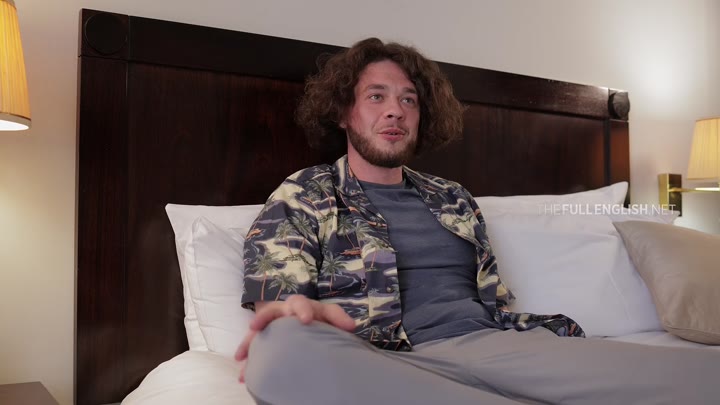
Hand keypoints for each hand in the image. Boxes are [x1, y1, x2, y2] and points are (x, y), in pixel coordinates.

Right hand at [234, 294, 354, 382]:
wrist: (306, 321)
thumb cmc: (319, 318)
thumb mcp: (328, 316)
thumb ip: (338, 319)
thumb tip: (351, 326)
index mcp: (301, 305)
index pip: (301, 303)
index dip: (303, 310)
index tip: (305, 320)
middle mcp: (282, 312)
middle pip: (271, 311)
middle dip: (264, 318)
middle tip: (256, 326)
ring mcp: (271, 324)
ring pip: (257, 330)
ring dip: (248, 341)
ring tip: (241, 356)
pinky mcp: (264, 338)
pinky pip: (253, 346)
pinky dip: (247, 360)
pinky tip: (243, 375)